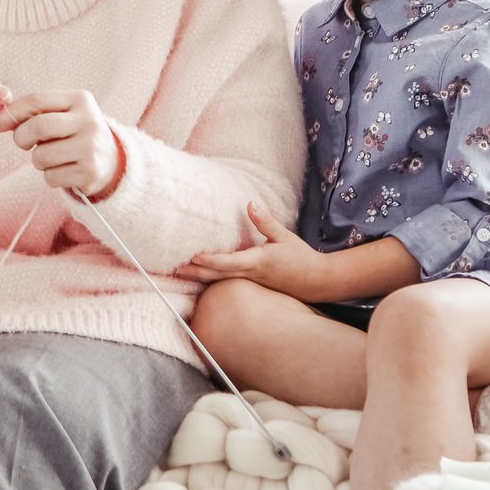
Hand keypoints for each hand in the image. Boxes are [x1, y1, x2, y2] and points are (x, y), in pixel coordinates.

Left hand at [0, 90, 121, 197]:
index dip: (12, 112)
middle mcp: (89, 121)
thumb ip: (33, 113)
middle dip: (22, 137)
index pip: (37, 100)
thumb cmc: (74, 133)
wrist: (110, 160)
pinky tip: (64, 169)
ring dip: (38, 160)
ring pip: (42, 156)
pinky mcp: (90, 172)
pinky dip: (50, 176)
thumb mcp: (62, 114)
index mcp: (80, 100)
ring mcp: (91, 148)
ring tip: (52, 156)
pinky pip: (51, 177)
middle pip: (39, 126)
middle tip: (23, 143)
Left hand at [177, 203, 330, 300]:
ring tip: (179, 272)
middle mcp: (250, 275)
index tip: (192, 256)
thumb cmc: (300, 258)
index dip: (208, 260)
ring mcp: (250, 282)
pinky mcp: (252, 285)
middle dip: (194, 272)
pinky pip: (227, 282)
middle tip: (173, 268)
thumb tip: (250, 204)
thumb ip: (265, 221)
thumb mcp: (284, 236)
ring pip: (219, 281)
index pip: (227, 263)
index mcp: (257, 261)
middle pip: (216, 275)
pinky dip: (212, 279)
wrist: (317, 281)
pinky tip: (201, 277)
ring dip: (199, 278)